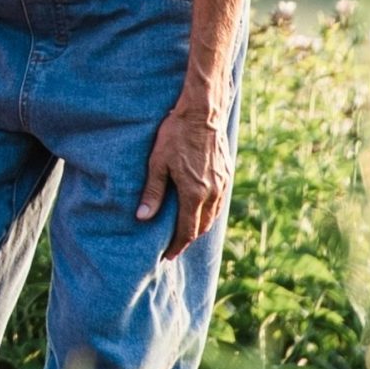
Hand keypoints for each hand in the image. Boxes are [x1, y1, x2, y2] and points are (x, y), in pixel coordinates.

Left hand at [136, 107, 231, 260]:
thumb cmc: (176, 135)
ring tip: (185, 231)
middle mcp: (213, 193)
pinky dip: (208, 212)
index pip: (187, 230)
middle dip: (188, 239)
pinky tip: (199, 209)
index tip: (168, 256)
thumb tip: (142, 218)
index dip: (177, 245)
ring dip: (199, 226)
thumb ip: (153, 192)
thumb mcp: (157, 163)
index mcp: (195, 194)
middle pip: (202, 227)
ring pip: (212, 215)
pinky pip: (219, 202)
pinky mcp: (227, 174)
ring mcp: (223, 184)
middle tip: (174, 247)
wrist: (202, 113)